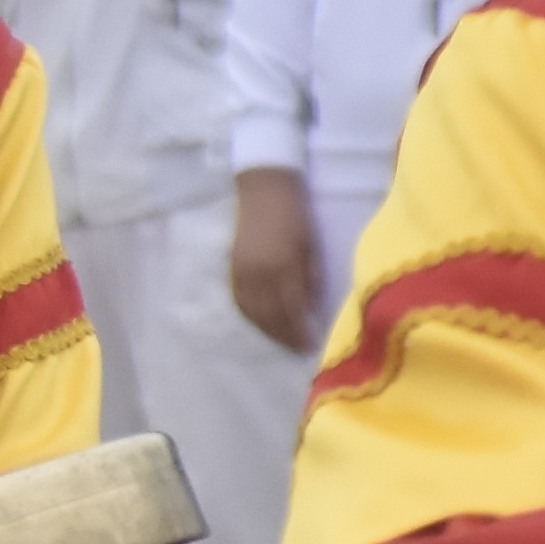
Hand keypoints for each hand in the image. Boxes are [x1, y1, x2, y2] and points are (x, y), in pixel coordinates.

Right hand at [226, 169, 319, 354]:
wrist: (264, 193)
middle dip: (284, 336)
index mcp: (283, 267)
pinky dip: (250, 316)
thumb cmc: (297, 218)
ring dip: (266, 330)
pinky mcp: (232, 268)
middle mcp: (259, 274)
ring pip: (252, 311)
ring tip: (281, 341)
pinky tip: (260, 323)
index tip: (310, 345)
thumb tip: (310, 309)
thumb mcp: (312, 248)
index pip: (291, 309)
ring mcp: (242, 272)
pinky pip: (239, 300)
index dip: (300, 330)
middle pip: (270, 315)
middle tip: (297, 350)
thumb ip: (310, 279)